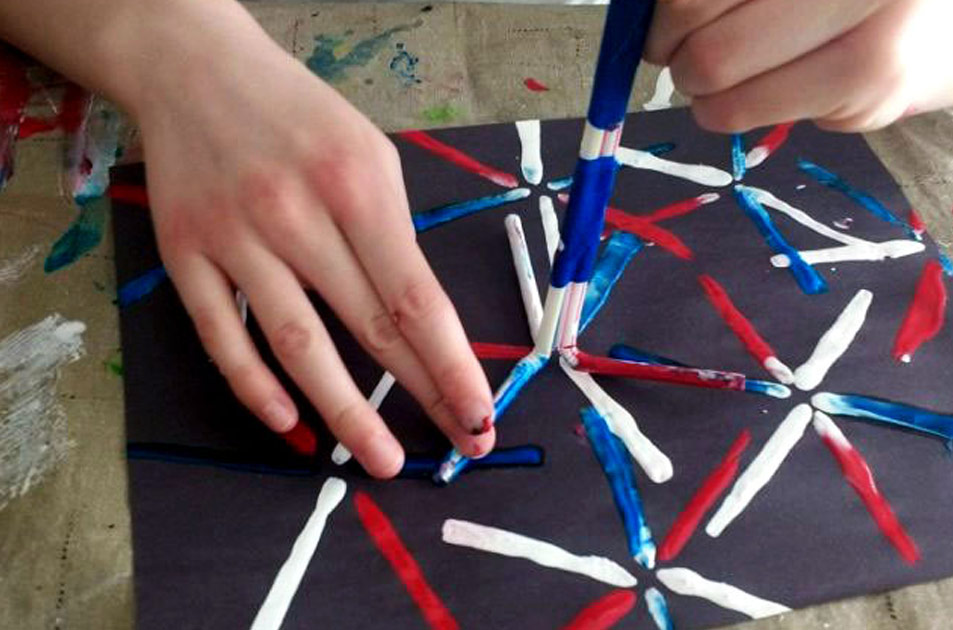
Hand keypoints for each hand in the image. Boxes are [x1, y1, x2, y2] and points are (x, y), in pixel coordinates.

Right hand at [131, 5, 493, 476]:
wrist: (195, 70)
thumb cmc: (302, 117)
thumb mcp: (371, 156)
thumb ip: (395, 235)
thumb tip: (424, 325)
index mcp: (357, 186)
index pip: (416, 297)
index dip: (452, 364)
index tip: (479, 413)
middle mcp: (296, 216)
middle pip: (369, 327)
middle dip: (421, 395)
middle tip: (457, 446)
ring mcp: (234, 238)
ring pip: (297, 345)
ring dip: (345, 413)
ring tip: (382, 460)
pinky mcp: (184, 255)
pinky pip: (222, 337)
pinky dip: (255, 387)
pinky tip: (292, 425)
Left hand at [645, 0, 952, 132]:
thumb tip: (659, 15)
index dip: (661, 13)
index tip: (659, 21)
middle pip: (704, 41)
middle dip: (673, 55)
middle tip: (676, 50)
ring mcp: (868, 42)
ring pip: (727, 95)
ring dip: (706, 96)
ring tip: (716, 77)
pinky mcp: (879, 97)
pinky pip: (773, 113)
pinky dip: (755, 107)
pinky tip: (785, 82)